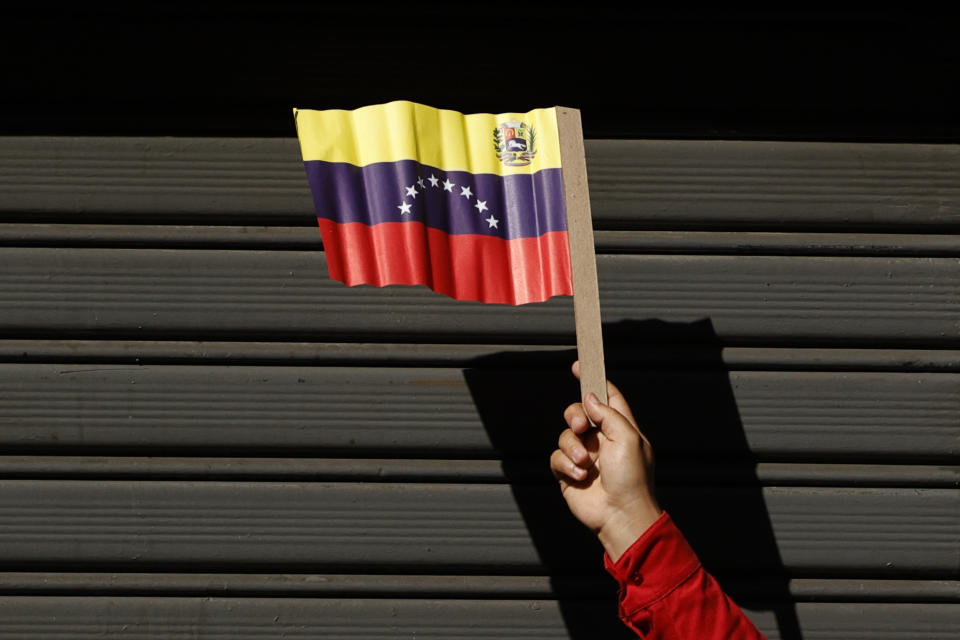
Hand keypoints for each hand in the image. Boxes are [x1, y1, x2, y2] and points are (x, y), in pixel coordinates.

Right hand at [550, 361, 661, 561]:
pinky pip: (556, 457)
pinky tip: (579, 476)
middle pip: (578, 412)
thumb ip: (608, 413)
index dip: (593, 380)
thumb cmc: (632, 479)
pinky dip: (566, 464)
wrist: (620, 515)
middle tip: (581, 426)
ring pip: (565, 435)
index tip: (578, 365)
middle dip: (574, 415)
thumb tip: (589, 398)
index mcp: (621, 428)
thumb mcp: (628, 438)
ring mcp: (585, 456)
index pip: (606, 397)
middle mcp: (602, 439)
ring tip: (584, 464)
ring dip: (572, 447)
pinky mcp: (569, 472)